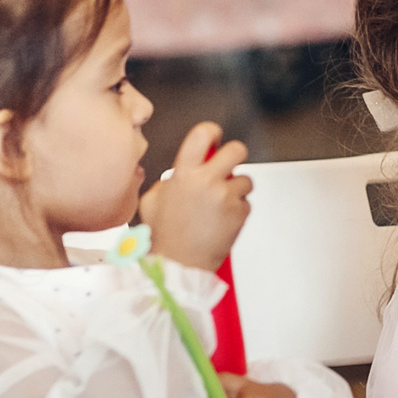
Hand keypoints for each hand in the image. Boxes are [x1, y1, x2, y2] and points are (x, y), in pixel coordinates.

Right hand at [142, 121, 252, 271]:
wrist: (179, 264)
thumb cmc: (164, 236)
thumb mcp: (152, 201)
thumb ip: (167, 181)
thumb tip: (178, 174)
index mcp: (184, 174)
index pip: (202, 135)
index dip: (212, 132)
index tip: (214, 137)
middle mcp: (207, 181)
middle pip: (237, 150)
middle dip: (235, 155)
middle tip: (228, 164)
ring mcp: (225, 197)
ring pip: (245, 179)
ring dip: (236, 188)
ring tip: (219, 204)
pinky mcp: (239, 213)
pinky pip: (246, 202)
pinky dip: (237, 209)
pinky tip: (222, 220)